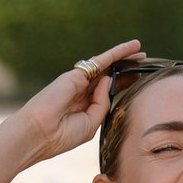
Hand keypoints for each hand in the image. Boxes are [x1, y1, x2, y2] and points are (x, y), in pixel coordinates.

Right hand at [16, 39, 142, 163]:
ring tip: (141, 52)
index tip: (138, 80)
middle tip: (144, 62)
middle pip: (108, 77)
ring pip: (106, 66)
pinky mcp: (76, 75)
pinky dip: (116, 53)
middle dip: (126, 70)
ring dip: (124, 58)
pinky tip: (130, 47)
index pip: (107, 92)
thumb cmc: (61, 135)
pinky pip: (101, 61)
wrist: (38, 133)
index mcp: (84, 108)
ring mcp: (78, 82)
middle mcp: (81, 93)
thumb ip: (102, 104)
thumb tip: (109, 80)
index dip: (123, 85)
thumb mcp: (90, 123)